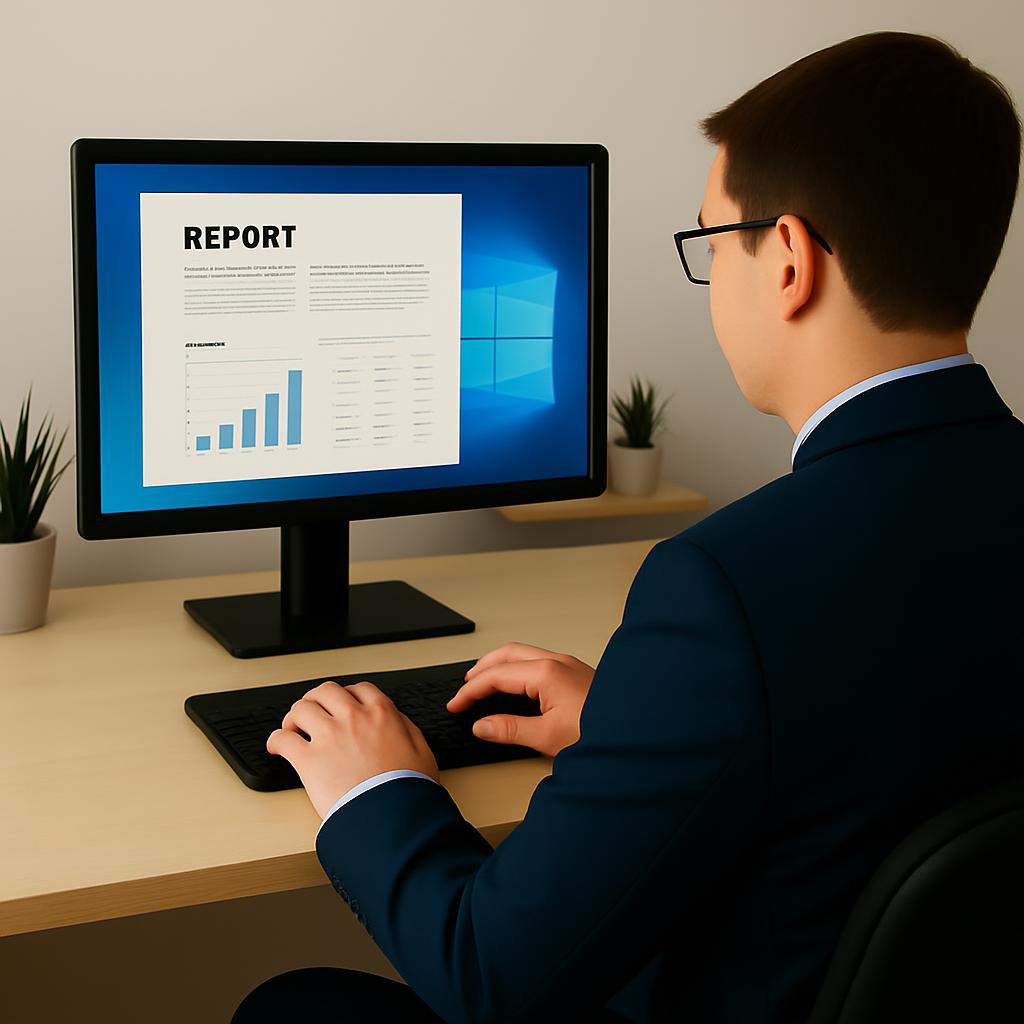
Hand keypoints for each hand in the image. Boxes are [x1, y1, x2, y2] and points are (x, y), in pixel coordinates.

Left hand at [267, 681, 439, 818]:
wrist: (393, 819)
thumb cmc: (408, 791)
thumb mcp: (422, 751)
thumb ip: (406, 729)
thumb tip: (395, 720)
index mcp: (382, 714)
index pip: (359, 689)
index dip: (347, 695)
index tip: (342, 704)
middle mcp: (353, 718)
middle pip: (325, 691)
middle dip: (317, 699)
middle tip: (313, 711)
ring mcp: (330, 737)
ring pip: (301, 708)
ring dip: (294, 716)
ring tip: (292, 728)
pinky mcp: (309, 761)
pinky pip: (282, 739)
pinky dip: (276, 741)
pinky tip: (277, 747)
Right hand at [446, 641, 595, 757]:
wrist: (639, 733)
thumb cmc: (601, 734)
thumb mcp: (547, 738)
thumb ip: (509, 729)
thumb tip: (482, 725)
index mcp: (545, 673)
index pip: (496, 675)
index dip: (470, 691)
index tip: (456, 704)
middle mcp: (557, 661)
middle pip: (507, 654)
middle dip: (481, 668)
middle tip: (465, 688)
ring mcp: (570, 664)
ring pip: (523, 653)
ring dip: (500, 665)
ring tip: (485, 681)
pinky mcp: (578, 672)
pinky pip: (538, 660)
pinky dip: (518, 668)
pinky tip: (517, 683)